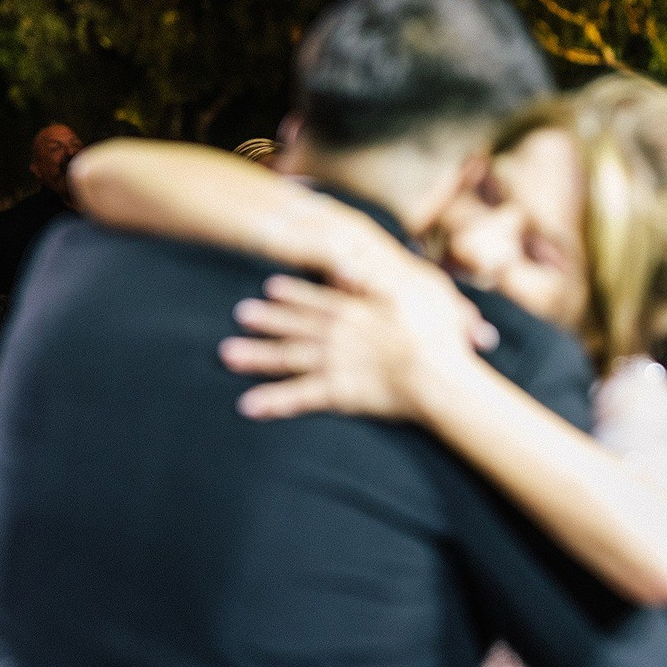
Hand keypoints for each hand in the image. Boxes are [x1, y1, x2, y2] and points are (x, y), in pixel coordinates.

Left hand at [222, 265, 487, 420]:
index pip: (320, 299)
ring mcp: (335, 363)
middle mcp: (338, 334)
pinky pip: (300, 398)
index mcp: (358, 309)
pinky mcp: (338, 394)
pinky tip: (247, 405)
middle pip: (295, 325)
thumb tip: (363, 261)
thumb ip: (389, 275)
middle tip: (239, 314)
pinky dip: (273, 402)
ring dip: (257, 356)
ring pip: (288, 357)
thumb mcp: (423, 289)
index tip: (271, 288)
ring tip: (227, 355)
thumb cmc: (439, 332)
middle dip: (266, 320)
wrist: (437, 375)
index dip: (295, 293)